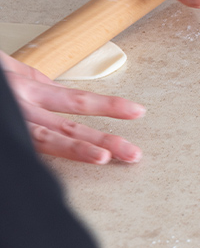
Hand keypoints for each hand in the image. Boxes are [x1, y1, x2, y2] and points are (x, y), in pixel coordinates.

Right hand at [1, 51, 142, 163]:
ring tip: (105, 159)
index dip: (109, 106)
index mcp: (28, 88)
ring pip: (45, 139)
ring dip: (77, 151)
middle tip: (133, 153)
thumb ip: (39, 86)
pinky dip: (37, 164)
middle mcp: (20, 105)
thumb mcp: (12, 72)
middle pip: (67, 126)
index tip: (137, 111)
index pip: (76, 99)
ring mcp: (9, 120)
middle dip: (103, 140)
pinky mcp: (3, 130)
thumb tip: (64, 95)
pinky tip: (57, 175)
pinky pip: (21, 149)